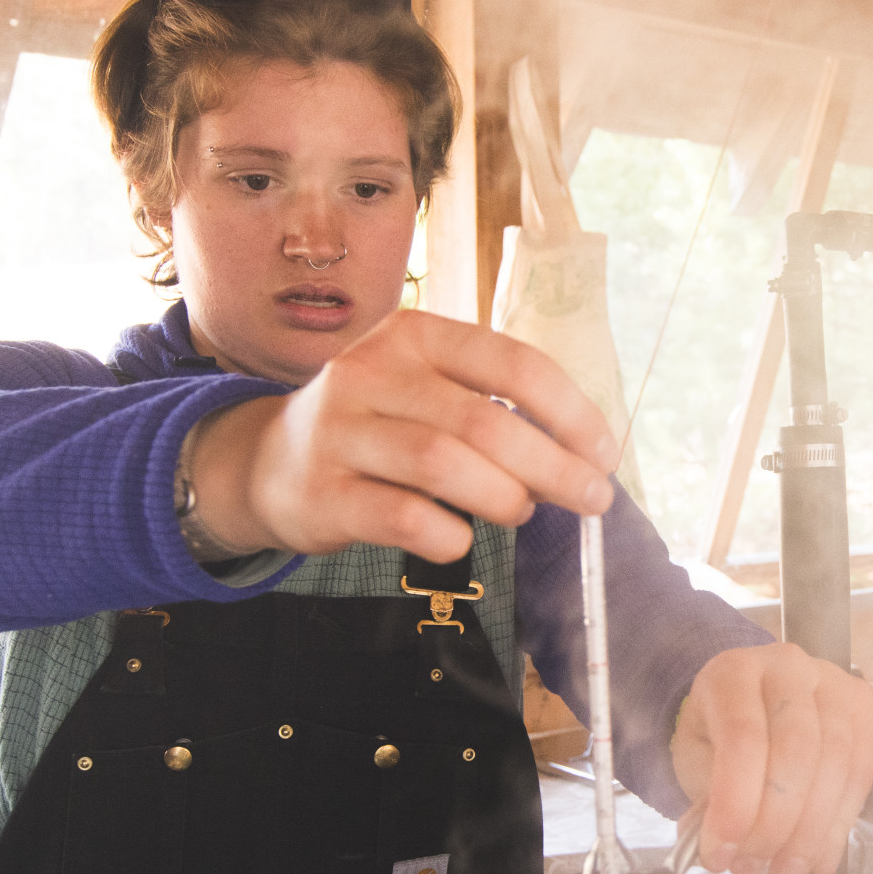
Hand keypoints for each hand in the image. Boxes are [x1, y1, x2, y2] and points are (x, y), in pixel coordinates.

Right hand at [184, 311, 617, 564]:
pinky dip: (447, 535)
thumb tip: (579, 457)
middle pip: (483, 420)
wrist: (268, 463)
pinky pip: (402, 517)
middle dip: (553, 466)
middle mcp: (371, 372)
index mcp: (414, 335)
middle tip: (590, 499)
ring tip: (520, 511)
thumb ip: (491, 407)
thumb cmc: (375, 427)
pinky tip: (458, 538)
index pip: (511, 363)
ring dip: (502, 497)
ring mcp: (341, 432)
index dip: (570, 411)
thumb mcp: (424, 389)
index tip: (604, 453)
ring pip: (442, 464)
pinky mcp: (322, 493)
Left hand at [670, 643, 872, 873]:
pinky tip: (820, 855)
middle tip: (755, 867)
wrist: (750, 704)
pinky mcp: (863, 707)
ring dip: (811, 831)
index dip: (736, 803)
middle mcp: (788, 666)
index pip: (743, 737)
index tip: (721, 853)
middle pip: (796, 750)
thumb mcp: (696, 760)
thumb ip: (708, 798)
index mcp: (734, 672)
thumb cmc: (719, 733)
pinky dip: (840, 822)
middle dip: (776, 823)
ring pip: (835, 762)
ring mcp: (833, 683)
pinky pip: (861, 771)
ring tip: (787, 872)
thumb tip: (722, 849)